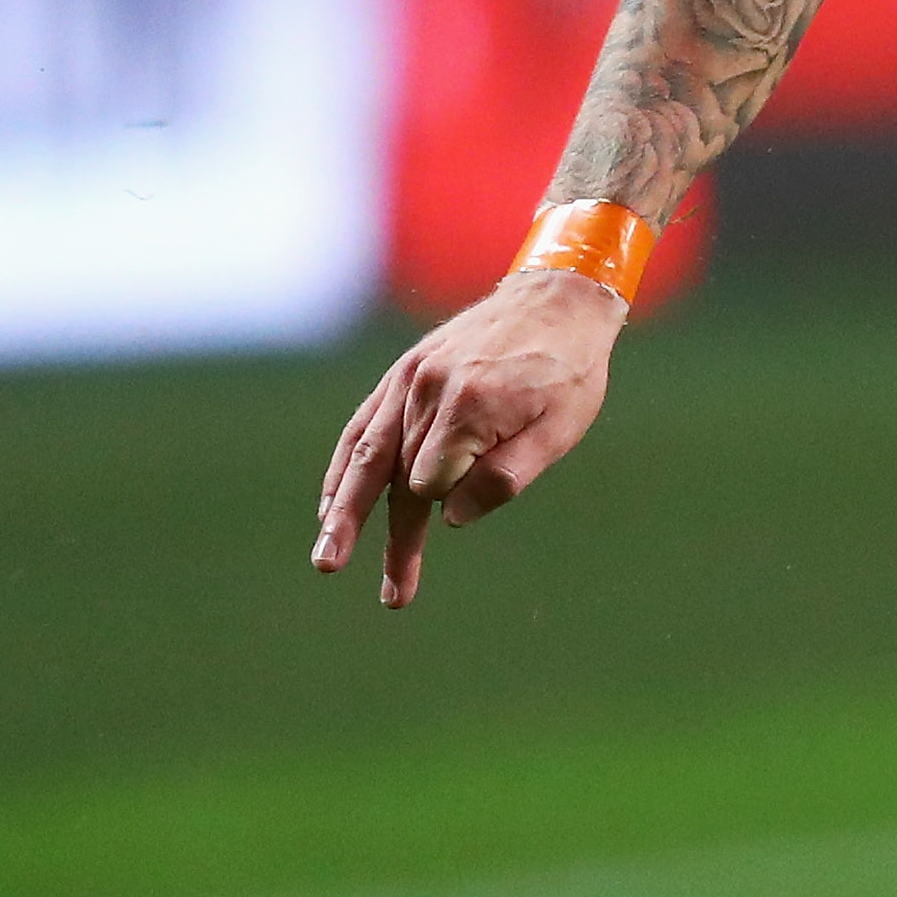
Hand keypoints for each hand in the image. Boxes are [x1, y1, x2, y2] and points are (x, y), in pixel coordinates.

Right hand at [311, 267, 628, 609]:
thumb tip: (451, 519)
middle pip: (397, 481)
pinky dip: (344, 469)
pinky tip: (330, 507)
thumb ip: (507, 477)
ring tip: (328, 559)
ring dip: (346, 513)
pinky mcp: (403, 375)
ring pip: (368, 459)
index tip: (485, 484)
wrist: (558, 299)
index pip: (435, 484)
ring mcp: (408, 381)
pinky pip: (363, 428)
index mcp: (469, 405)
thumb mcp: (560, 429)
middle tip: (389, 597)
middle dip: (392, 541)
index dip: (455, 499)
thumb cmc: (568, 370)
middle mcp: (427, 392)